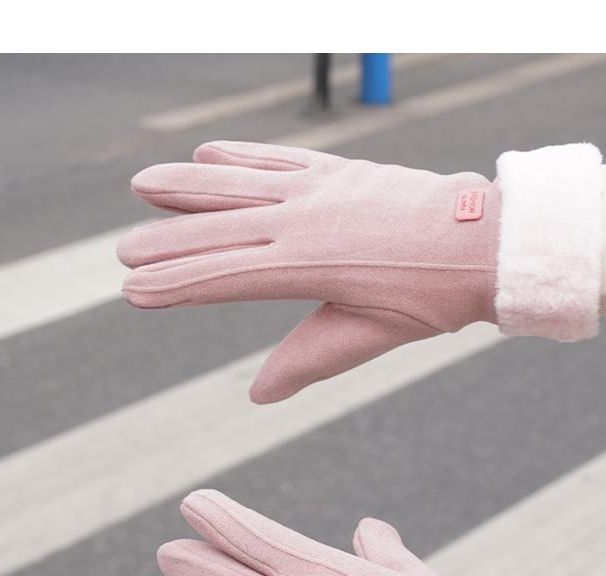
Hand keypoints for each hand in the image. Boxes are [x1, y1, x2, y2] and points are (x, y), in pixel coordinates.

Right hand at [118, 142, 498, 402]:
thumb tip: (258, 394)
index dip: (177, 284)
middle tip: (123, 252)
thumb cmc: (432, 296)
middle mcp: (304, 219)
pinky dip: (240, 155)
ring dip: (188, 186)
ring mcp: (319, 188)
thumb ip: (311, 359)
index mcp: (309, 264)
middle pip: (219, 230)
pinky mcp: (338, 170)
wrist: (483, 239)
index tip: (134, 291)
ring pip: (238, 185)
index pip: (226, 277)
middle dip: (168, 242)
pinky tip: (208, 151)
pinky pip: (277, 158)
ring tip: (143, 185)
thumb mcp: (371, 335)